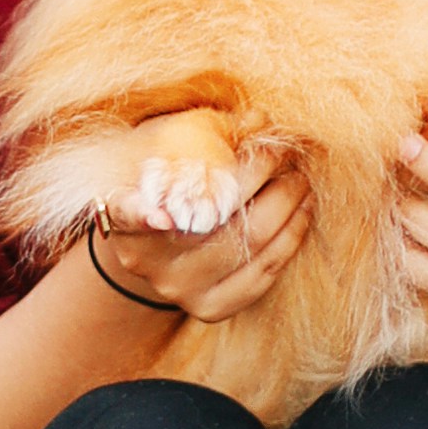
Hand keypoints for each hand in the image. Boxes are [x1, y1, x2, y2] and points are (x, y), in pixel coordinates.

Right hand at [94, 123, 311, 323]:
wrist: (154, 257)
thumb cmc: (166, 191)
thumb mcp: (166, 160)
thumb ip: (203, 138)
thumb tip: (260, 119)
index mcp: (125, 219)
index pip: (125, 213)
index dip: (142, 216)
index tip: (162, 218)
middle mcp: (148, 261)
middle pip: (212, 221)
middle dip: (261, 177)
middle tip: (284, 150)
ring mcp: (179, 290)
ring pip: (247, 246)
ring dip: (286, 206)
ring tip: (301, 178)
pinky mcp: (210, 309)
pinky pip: (263, 273)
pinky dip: (291, 238)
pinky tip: (302, 211)